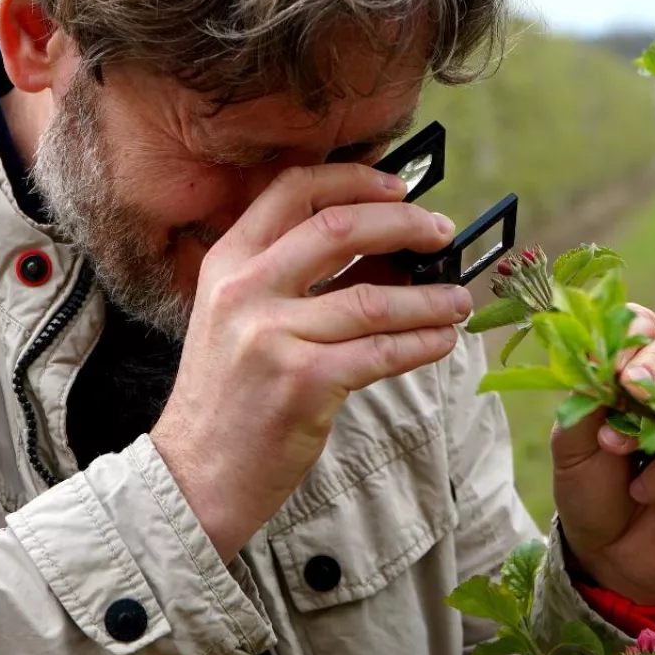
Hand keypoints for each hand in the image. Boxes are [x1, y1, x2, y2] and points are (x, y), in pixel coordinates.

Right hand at [151, 165, 472, 562]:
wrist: (197, 473)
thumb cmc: (228, 399)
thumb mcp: (241, 322)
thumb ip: (295, 280)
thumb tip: (386, 250)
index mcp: (227, 264)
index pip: (293, 191)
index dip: (355, 180)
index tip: (400, 188)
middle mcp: (245, 291)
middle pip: (340, 229)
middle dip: (405, 224)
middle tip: (442, 233)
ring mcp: (273, 336)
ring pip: (373, 299)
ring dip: (429, 298)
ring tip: (458, 300)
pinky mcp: (304, 382)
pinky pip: (382, 352)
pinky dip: (422, 343)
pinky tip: (442, 341)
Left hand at [549, 307, 654, 605]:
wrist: (609, 551)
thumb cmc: (591, 486)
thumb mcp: (572, 443)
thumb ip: (586, 399)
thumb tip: (610, 364)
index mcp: (643, 368)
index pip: (649, 323)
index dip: (634, 334)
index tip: (610, 367)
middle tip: (631, 387)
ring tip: (623, 460)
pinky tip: (648, 492)